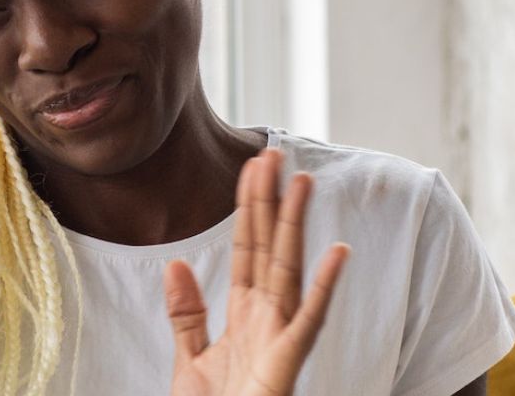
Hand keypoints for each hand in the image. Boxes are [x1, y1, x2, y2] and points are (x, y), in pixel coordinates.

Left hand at [167, 148, 349, 395]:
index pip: (247, 248)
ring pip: (291, 270)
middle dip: (272, 201)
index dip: (248, 207)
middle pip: (270, 247)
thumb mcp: (190, 359)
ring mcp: (281, 337)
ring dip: (297, 225)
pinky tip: (337, 250)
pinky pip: (310, 319)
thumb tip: (177, 264)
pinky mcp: (289, 361)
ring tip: (303, 181)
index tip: (251, 166)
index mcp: (244, 315)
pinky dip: (325, 285)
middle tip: (275, 152)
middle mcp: (268, 318)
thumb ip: (188, 314)